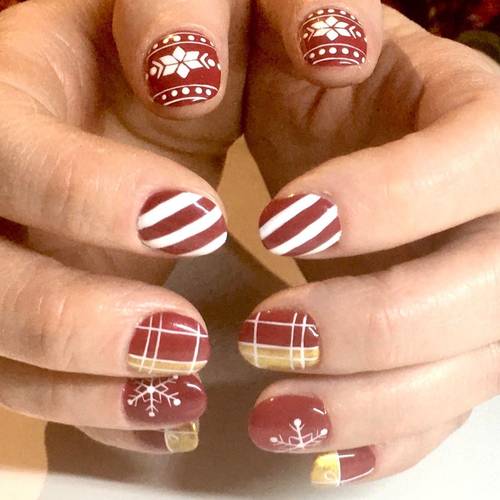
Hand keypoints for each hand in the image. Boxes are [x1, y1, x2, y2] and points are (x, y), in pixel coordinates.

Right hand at [0, 0, 246, 453]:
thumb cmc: (185, 49)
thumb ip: (248, 17)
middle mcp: (1, 185)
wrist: (149, 83)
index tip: (198, 217)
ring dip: (85, 382)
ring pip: (3, 342)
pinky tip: (163, 414)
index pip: (7, 146)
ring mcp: (11, 251)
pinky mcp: (35, 306)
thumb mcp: (213, 15)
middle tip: (181, 335)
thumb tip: (330, 46)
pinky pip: (34, 380)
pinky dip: (97, 407)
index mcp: (17, 92)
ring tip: (176, 389)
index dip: (86, 193)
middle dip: (74, 317)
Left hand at [243, 1, 499, 485]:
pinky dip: (384, 441)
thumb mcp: (313, 54)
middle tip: (270, 336)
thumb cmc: (323, 90)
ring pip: (465, 373)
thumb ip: (309, 33)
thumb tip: (317, 48)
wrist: (345, 145)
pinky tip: (322, 452)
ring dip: (368, 405)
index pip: (479, 160)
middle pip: (483, 292)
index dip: (390, 200)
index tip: (279, 218)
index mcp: (484, 124)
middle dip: (374, 325)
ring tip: (276, 415)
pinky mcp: (454, 350)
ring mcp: (484, 295)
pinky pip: (440, 413)